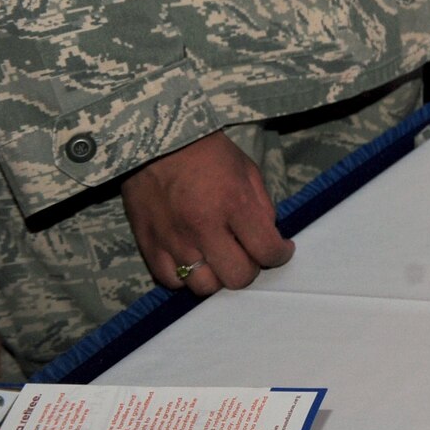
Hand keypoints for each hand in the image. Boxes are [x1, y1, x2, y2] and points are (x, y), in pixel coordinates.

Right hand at [121, 133, 295, 298]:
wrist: (157, 142)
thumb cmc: (207, 153)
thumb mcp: (247, 170)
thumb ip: (262, 206)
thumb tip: (268, 236)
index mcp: (233, 204)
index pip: (266, 250)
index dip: (280, 255)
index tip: (281, 250)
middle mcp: (203, 228)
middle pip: (237, 277)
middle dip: (251, 269)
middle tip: (250, 254)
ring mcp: (173, 241)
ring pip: (204, 287)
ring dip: (218, 276)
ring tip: (220, 259)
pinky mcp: (148, 246)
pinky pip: (171, 281)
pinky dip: (186, 277)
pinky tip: (194, 260)